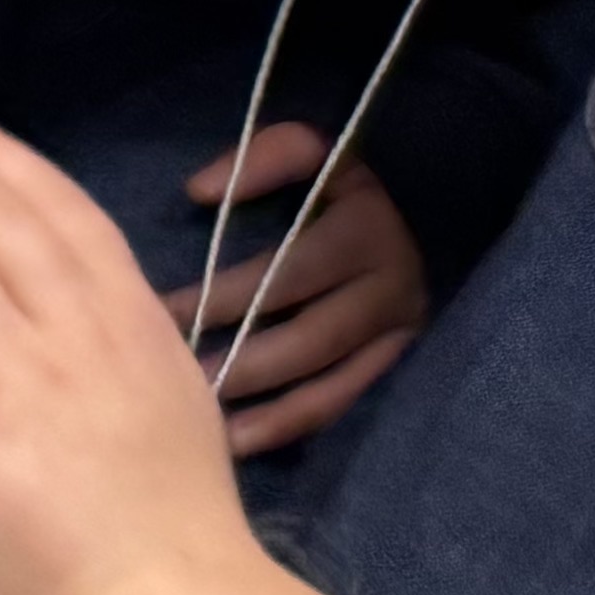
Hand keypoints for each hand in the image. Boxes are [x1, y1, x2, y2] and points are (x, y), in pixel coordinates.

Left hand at [157, 123, 425, 454]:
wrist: (434, 200)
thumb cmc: (344, 180)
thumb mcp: (318, 150)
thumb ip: (266, 157)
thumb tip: (202, 191)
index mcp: (365, 231)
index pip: (286, 275)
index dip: (222, 297)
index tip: (160, 313)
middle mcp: (391, 286)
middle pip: (304, 340)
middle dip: (235, 363)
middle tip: (172, 381)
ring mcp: (398, 331)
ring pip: (323, 382)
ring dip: (257, 409)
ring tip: (197, 422)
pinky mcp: (397, 361)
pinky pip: (339, 403)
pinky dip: (286, 425)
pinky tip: (234, 443)